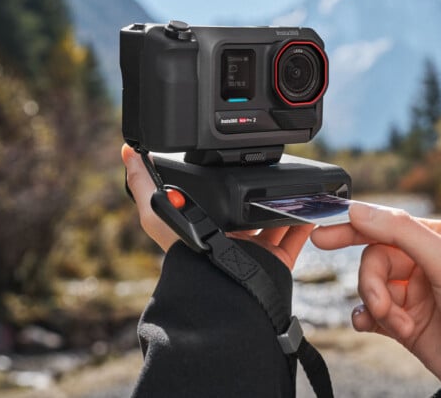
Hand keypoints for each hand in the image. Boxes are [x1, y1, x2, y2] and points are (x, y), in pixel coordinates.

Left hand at [121, 144, 312, 269]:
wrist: (223, 289)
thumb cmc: (187, 256)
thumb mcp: (156, 215)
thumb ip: (142, 184)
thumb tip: (127, 151)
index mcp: (206, 228)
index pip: (218, 200)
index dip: (226, 183)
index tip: (238, 163)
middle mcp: (232, 240)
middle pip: (249, 209)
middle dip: (261, 192)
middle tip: (273, 170)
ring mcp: (256, 252)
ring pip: (276, 222)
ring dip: (287, 205)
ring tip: (297, 184)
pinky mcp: (277, 263)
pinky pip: (296, 240)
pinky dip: (306, 225)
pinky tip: (313, 207)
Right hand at [311, 203, 440, 395]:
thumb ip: (401, 232)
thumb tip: (360, 210)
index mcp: (438, 238)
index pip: (386, 224)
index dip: (352, 227)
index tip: (321, 235)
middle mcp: (423, 262)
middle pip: (374, 259)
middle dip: (373, 284)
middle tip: (379, 304)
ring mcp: (413, 293)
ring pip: (371, 287)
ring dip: (380, 307)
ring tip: (400, 325)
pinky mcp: (404, 321)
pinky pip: (370, 312)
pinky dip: (368, 319)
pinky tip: (372, 326)